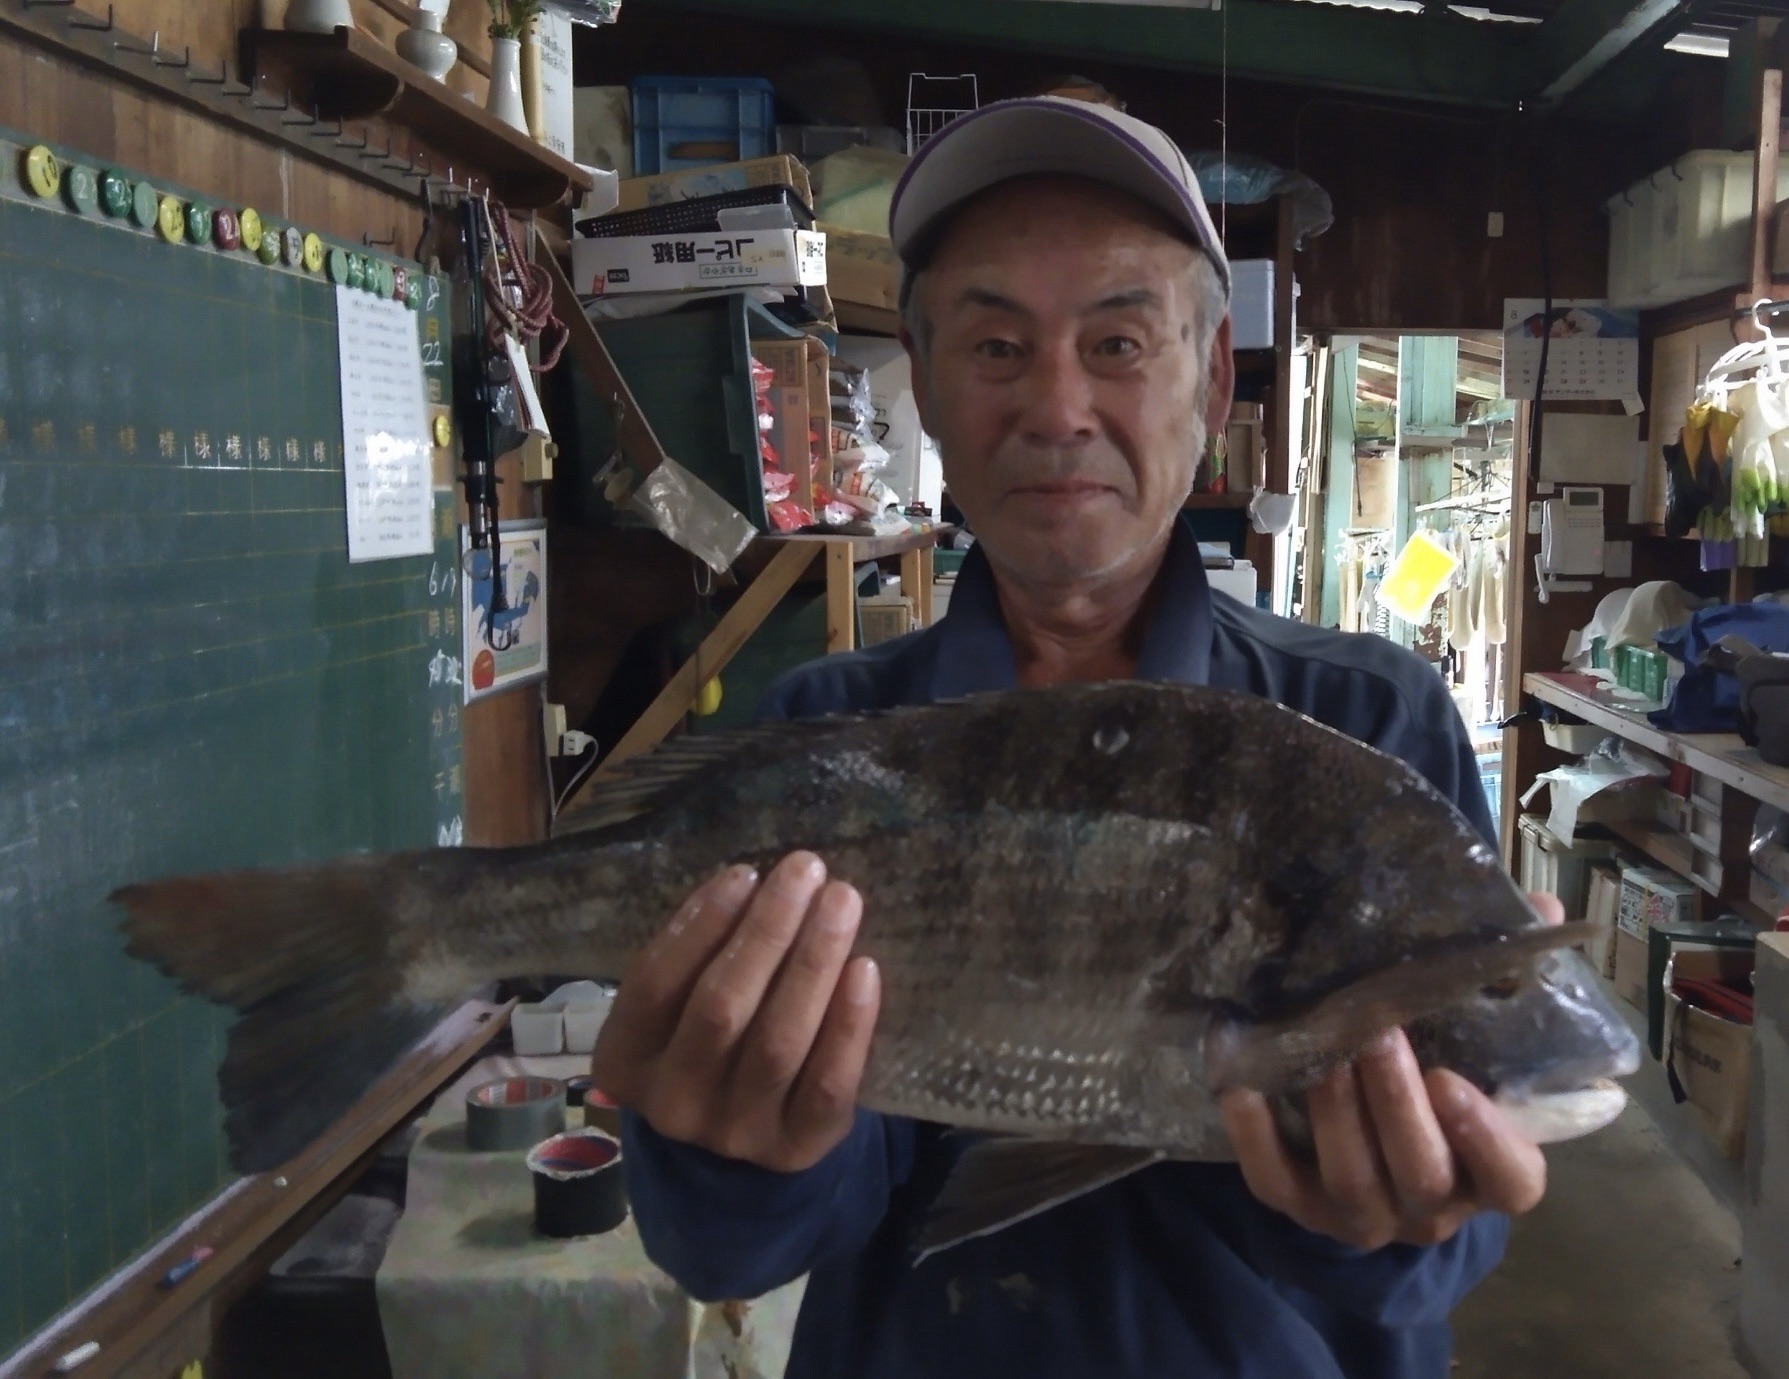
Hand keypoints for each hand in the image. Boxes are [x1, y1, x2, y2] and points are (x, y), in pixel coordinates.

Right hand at [591, 852, 880, 1173]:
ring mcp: (736, 1131)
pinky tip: (864, 969)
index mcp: (626, 1060)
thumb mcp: (674, 1011)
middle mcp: (674, 1102)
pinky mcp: (796, 1149)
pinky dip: (848, 1025)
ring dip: (813, 962)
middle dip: (768, 931)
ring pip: (778, 1041)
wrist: (733, 1149)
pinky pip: (827, 1085)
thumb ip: (700, 960)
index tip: (745, 873)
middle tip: (805, 870)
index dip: (701, 925)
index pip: (656, 984)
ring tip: (840, 901)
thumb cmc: (703, 1048)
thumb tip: (753, 884)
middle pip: (722, 1008)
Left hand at [1219, 892, 1564, 1249]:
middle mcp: (1431, 1208)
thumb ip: (1506, 983)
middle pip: (1422, 1175)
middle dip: (1396, 1104)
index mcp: (1490, 1173)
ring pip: (1352, 1180)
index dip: (1485, 1139)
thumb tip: (1538, 906)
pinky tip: (1242, 1085)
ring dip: (1335, 1113)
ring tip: (1321, 1049)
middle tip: (1375, 1033)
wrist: (1371, 1151)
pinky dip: (1255, 1135)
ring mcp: (1362, 1214)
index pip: (1510, 1179)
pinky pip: (1273, 1181)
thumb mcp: (1476, 1043)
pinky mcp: (1297, 1207)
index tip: (1452, 1080)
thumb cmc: (1436, 1076)